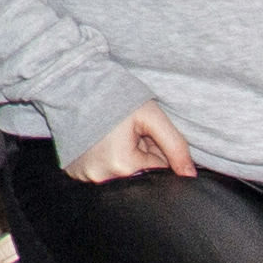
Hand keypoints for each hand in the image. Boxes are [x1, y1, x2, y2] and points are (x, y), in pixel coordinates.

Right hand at [64, 101, 197, 183]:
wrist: (72, 84)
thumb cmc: (113, 97)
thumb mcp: (151, 116)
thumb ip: (176, 146)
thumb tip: (190, 176)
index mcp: (123, 165)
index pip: (158, 168)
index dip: (154, 148)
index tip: (142, 132)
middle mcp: (102, 177)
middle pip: (139, 173)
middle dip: (139, 155)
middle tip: (125, 132)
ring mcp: (84, 177)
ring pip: (120, 174)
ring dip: (121, 158)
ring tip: (110, 135)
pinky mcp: (73, 173)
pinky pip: (100, 172)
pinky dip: (103, 160)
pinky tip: (97, 142)